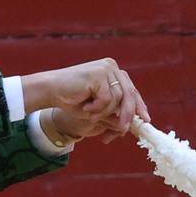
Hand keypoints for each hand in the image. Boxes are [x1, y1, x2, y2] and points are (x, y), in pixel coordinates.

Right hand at [21, 58, 149, 144]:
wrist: (51, 91)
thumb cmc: (72, 101)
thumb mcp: (98, 110)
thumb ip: (113, 115)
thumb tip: (128, 127)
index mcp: (113, 72)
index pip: (131, 90)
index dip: (139, 105)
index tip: (145, 119)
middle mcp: (112, 67)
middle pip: (129, 94)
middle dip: (127, 114)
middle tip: (123, 129)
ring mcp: (106, 68)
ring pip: (117, 99)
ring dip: (103, 112)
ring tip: (89, 113)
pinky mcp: (99, 74)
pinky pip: (106, 99)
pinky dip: (96, 108)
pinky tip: (85, 106)